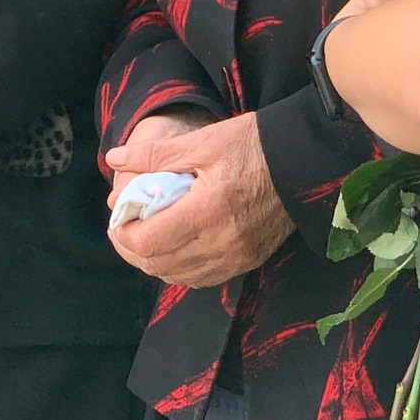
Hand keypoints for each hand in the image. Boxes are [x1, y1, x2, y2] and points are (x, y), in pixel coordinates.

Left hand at [105, 114, 293, 288]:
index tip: (118, 218)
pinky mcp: (248, 261)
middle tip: (125, 227)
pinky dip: (181, 268)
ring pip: (179, 276)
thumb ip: (154, 155)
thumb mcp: (201, 141)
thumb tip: (115, 159)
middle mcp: (222, 242)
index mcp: (207, 210)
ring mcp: (237, 256)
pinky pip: (203, 278)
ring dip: (155, 261)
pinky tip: (177, 247)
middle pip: (158, 264)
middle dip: (133, 249)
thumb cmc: (252, 144)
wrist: (303, 160)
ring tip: (147, 236)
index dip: (124, 234)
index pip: (149, 242)